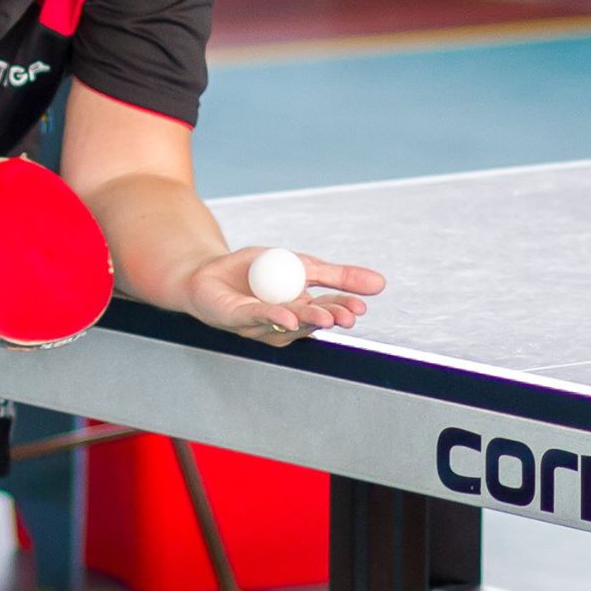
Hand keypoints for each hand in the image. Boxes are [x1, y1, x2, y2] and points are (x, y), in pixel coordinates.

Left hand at [184, 247, 386, 346]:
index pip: (326, 311)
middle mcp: (283, 323)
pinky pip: (258, 317)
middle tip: (347, 317)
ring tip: (327, 317)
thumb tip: (382, 284)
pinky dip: (274, 317)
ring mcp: (260, 325)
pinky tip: (288, 317)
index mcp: (301, 309)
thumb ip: (338, 275)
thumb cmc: (255, 272)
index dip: (343, 310)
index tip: (360, 308)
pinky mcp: (236, 319)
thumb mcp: (302, 265)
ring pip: (288, 324)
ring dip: (307, 321)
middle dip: (329, 319)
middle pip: (310, 322)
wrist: (209, 270)